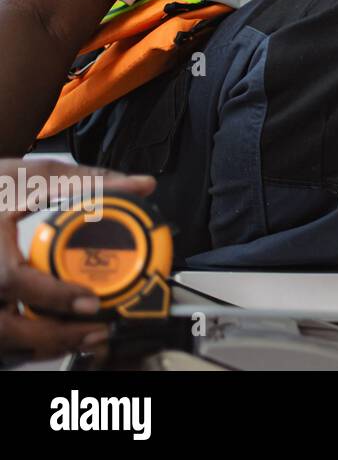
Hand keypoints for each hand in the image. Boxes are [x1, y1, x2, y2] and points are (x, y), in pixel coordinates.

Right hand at [0, 158, 155, 359]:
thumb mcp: (33, 177)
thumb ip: (88, 181)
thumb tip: (140, 186)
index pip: (10, 280)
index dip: (52, 296)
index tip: (90, 301)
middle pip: (4, 328)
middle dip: (53, 336)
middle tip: (97, 331)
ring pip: (2, 339)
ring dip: (43, 344)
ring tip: (87, 337)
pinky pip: (3, 337)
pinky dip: (31, 341)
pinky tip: (60, 335)